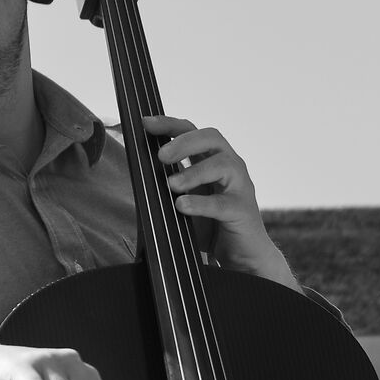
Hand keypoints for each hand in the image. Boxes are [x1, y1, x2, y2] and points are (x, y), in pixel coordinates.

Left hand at [145, 115, 295, 287]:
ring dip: (193, 172)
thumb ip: (168, 184)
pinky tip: (182, 206)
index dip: (170, 124)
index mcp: (213, 160)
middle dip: (184, 142)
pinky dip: (200, 203)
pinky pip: (222, 203)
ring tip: (171, 186)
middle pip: (211, 138)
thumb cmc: (212, 226)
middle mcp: (230, 166)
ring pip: (222, 165)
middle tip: (160, 156)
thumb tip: (137, 172)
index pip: (192, 131)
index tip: (145, 123)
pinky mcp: (242, 211)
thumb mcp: (185, 199)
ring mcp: (240, 187)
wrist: (243, 256)